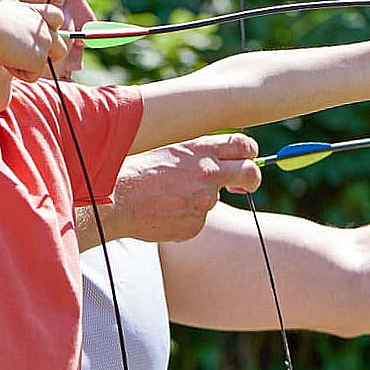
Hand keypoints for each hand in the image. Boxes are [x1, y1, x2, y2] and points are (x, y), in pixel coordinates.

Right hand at [0, 2, 66, 81]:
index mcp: (38, 14)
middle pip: (61, 48)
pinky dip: (18, 73)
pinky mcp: (39, 60)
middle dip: (48, 57)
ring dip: (28, 66)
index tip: (42, 38)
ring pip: (45, 64)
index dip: (52, 30)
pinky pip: (32, 76)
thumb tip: (20, 43)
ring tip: (8, 56)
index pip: (58, 18)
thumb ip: (21, 26)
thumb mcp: (8, 17)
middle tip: (27, 59)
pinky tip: (6, 61)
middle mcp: (46, 29)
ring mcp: (46, 45)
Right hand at [106, 134, 261, 242]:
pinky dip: (185, 216)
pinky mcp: (196, 224)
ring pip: (213, 200)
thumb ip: (198, 154)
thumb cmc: (139, 170)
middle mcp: (209, 173)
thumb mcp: (171, 150)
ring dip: (199, 199)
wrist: (118, 199)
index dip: (249, 152)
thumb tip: (218, 159)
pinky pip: (198, 219)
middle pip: (250, 173)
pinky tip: (165, 211)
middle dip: (251, 179)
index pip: (243, 145)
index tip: (247, 158)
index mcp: (201, 149)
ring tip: (169, 196)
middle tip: (244, 185)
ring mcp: (205, 201)